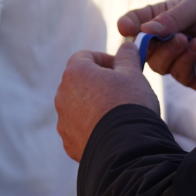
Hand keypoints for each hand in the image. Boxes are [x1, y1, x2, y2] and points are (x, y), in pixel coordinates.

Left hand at [55, 42, 158, 161]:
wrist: (127, 150)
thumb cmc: (130, 105)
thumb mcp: (134, 74)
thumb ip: (127, 56)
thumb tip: (127, 45)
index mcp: (75, 73)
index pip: (85, 56)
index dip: (105, 59)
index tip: (121, 68)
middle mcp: (62, 95)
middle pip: (80, 81)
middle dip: (99, 82)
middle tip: (122, 90)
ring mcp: (63, 120)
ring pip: (78, 106)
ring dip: (94, 105)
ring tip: (117, 113)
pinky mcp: (69, 141)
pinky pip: (79, 128)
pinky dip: (91, 126)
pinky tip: (111, 131)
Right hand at [116, 0, 195, 89]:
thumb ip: (172, 18)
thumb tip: (146, 30)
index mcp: (167, 17)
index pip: (140, 21)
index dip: (130, 24)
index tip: (123, 26)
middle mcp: (170, 40)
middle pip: (145, 48)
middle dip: (151, 42)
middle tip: (161, 35)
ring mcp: (181, 60)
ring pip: (158, 63)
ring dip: (170, 51)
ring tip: (188, 39)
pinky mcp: (194, 78)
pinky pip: (178, 74)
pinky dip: (185, 60)